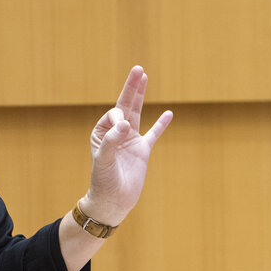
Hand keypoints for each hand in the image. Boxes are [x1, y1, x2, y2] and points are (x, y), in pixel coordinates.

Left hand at [83, 66, 172, 224]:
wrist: (113, 202)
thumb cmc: (103, 181)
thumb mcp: (104, 160)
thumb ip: (113, 141)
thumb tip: (125, 124)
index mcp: (102, 132)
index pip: (114, 115)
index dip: (119, 118)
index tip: (122, 131)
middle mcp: (116, 133)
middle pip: (125, 106)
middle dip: (131, 88)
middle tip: (137, 68)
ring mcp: (130, 140)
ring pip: (137, 113)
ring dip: (140, 96)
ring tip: (143, 77)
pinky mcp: (143, 151)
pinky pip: (153, 134)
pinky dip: (161, 124)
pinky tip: (168, 113)